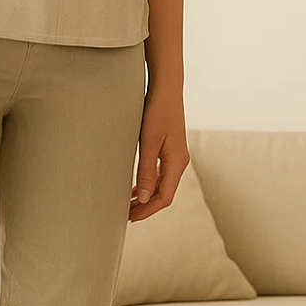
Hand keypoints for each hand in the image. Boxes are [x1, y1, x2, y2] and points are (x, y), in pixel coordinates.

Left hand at [129, 85, 188, 221]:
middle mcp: (179, 163)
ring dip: (146, 197)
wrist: (166, 87)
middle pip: (164, 195)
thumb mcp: (149, 142)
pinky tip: (136, 189)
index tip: (131, 217)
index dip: (148, 210)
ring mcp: (175, 157)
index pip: (164, 197)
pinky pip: (160, 175)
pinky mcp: (169, 150)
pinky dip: (148, 185)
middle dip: (146, 207)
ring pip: (161, 186)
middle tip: (127, 216)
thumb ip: (147, 171)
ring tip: (129, 206)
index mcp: (177, 163)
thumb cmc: (157, 110)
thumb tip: (145, 199)